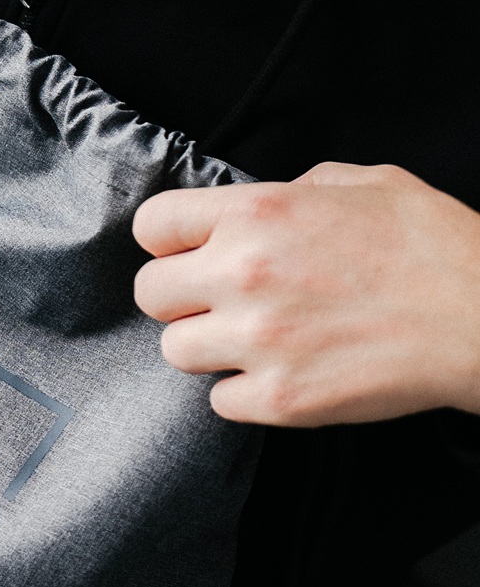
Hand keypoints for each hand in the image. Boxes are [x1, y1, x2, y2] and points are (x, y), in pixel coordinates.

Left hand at [132, 163, 479, 425]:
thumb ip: (297, 189)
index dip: (171, 241)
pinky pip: (218, 402)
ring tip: (258, 340)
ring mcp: (258, 341)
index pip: (153, 226)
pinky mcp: (279, 399)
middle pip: (151, 294)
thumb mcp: (365, 183)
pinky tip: (285, 372)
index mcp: (258, 214)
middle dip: (182, 297)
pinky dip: (245, 393)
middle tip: (223, 301)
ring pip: (175, 351)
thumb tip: (262, 205)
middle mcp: (244, 274)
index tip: (190, 253)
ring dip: (210, 347)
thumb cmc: (435, 248)